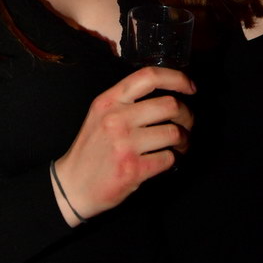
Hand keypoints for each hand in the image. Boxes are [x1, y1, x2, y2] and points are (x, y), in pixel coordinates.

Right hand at [51, 66, 195, 225]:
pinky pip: (168, 158)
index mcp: (109, 100)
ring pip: (174, 132)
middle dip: (187, 115)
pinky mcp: (132, 169)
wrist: (72, 186)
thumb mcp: (101, 114)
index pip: (149, 76)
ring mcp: (124, 144)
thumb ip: (127, 101)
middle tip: (188, 123)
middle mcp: (116, 118)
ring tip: (180, 144)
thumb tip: (167, 94)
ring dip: (184, 140)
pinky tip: (166, 159)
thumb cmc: (91, 149)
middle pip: (170, 105)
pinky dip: (173, 159)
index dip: (176, 78)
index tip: (190, 87)